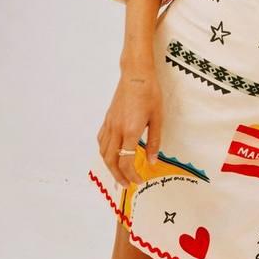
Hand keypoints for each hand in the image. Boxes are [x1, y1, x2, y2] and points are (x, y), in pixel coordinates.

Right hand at [96, 68, 162, 189]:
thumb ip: (154, 141)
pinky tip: (111, 154)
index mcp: (130, 131)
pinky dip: (104, 152)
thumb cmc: (150, 93)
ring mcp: (109, 124)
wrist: (136, 74)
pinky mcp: (108, 118)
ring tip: (119, 173)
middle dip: (118, 176)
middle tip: (126, 185)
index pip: (126, 161)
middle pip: (111, 161)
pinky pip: (101, 140)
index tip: (139, 181)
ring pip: (103, 152)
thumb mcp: (157, 118)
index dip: (131, 175)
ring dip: (110, 166)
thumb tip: (152, 161)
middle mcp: (116, 130)